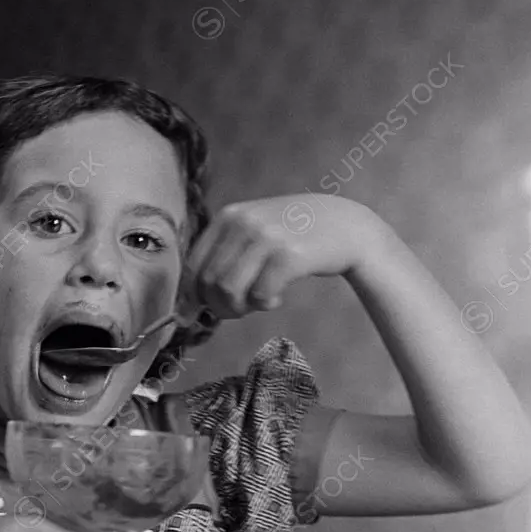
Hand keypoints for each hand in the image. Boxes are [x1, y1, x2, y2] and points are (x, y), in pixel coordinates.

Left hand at [183, 195, 388, 319]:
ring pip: (229, 291)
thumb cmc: (293, 237)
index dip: (191, 297)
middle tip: (240, 310)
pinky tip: (277, 299)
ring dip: (240, 308)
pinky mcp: (289, 255)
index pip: (192, 266)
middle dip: (219, 306)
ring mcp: (266, 237)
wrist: (346, 226)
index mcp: (228, 217)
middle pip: (209, 283)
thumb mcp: (253, 233)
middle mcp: (243, 222)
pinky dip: (264, 305)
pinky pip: (260, 295)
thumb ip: (222, 260)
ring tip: (257, 303)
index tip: (197, 314)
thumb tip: (184, 311)